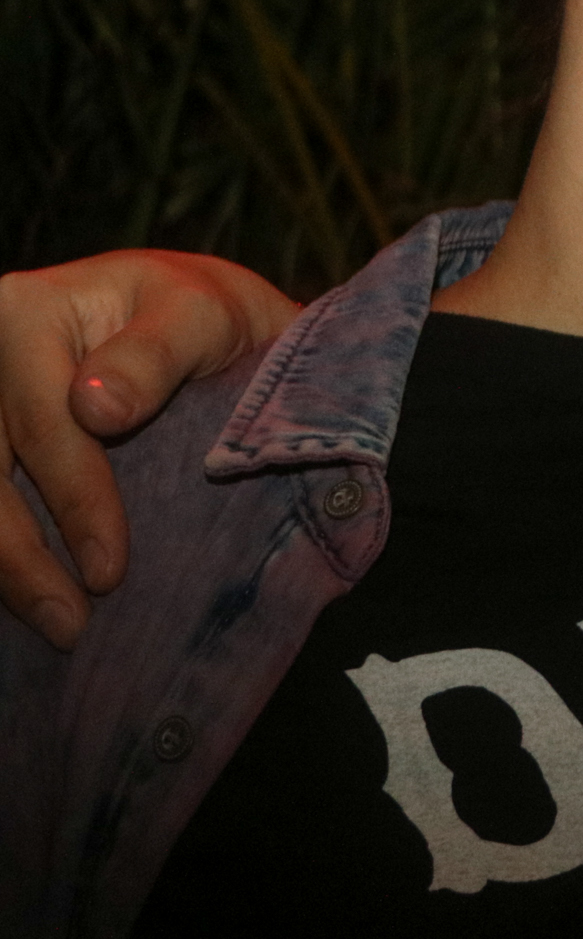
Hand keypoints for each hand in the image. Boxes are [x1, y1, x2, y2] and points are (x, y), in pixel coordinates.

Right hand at [0, 252, 298, 647]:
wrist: (195, 316)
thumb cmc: (205, 315)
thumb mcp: (204, 313)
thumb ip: (156, 353)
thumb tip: (97, 410)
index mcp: (27, 313)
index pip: (46, 426)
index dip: (76, 505)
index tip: (108, 572)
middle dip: (21, 559)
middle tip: (72, 624)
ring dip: (4, 567)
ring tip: (57, 625)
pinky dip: (4, 549)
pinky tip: (23, 598)